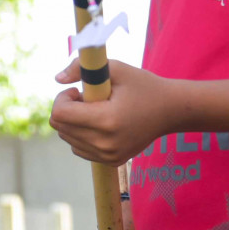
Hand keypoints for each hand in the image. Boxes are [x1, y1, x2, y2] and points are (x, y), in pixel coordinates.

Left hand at [50, 57, 174, 164]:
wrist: (170, 111)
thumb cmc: (143, 86)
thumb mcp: (116, 69)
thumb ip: (82, 68)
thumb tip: (58, 79)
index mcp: (106, 120)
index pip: (60, 114)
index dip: (62, 98)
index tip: (78, 91)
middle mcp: (105, 143)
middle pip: (60, 128)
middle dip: (67, 109)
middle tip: (88, 99)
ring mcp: (108, 156)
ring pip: (67, 139)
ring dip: (74, 122)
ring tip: (97, 111)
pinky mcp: (110, 161)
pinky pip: (79, 148)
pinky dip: (81, 135)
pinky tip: (101, 124)